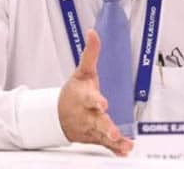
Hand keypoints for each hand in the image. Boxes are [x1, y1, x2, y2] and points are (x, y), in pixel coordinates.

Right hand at [58, 29, 133, 155]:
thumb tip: (92, 31)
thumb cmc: (74, 91)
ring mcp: (91, 128)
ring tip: (122, 142)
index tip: (103, 103)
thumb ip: (90, 53)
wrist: (58, 115)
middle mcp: (87, 114)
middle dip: (105, 126)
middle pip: (96, 121)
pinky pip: (106, 145)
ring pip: (102, 135)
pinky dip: (115, 149)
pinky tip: (125, 150)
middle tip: (112, 131)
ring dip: (112, 139)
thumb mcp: (82, 71)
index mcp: (84, 97)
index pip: (90, 98)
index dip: (96, 100)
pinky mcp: (96, 138)